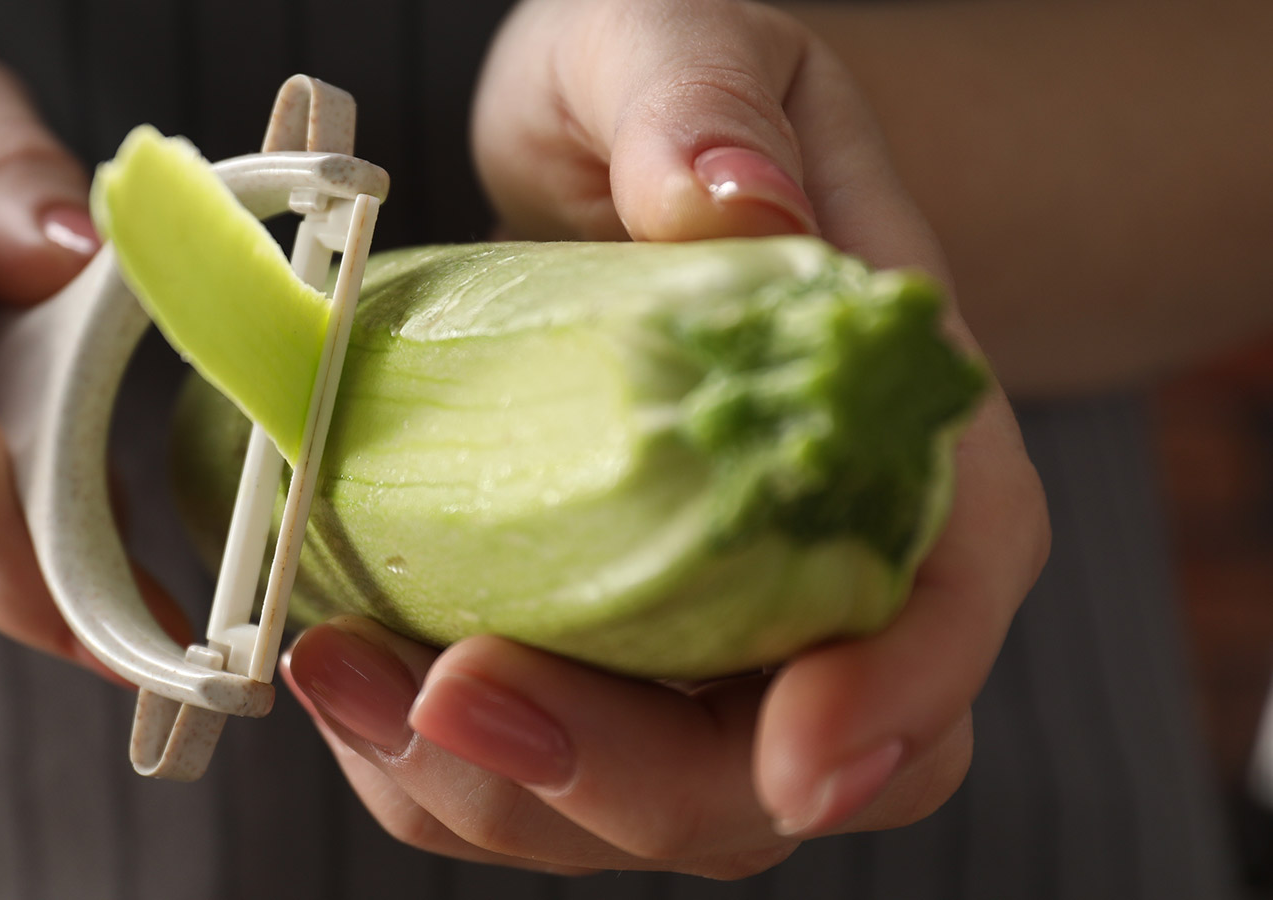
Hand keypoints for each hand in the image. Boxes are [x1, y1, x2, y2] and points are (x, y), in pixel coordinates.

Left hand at [277, 0, 1050, 876]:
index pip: (945, 592)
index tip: (798, 753)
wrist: (605, 151)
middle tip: (455, 696)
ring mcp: (699, 626)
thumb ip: (702, 100)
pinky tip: (339, 668)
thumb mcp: (682, 38)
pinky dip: (429, 758)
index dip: (896, 694)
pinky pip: (528, 768)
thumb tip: (728, 198)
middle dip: (629, 776)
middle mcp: (809, 558)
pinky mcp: (590, 651)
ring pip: (649, 798)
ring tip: (344, 673)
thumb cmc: (668, 95)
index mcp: (890, 425)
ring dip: (497, 784)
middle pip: (789, 759)